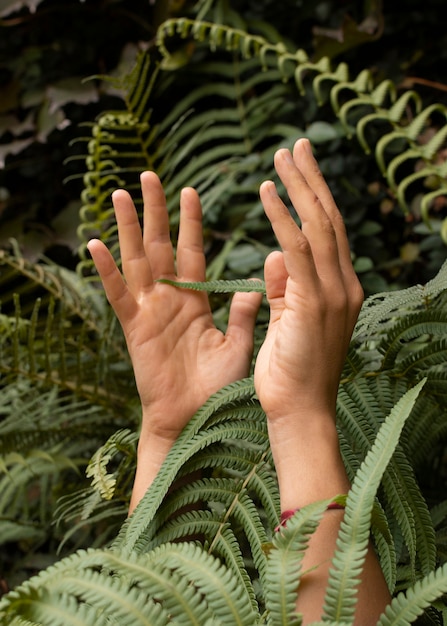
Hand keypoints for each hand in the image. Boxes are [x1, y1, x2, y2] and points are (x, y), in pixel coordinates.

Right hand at [88, 172, 261, 446]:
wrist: (195, 421)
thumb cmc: (217, 388)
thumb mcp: (237, 345)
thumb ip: (242, 313)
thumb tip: (257, 284)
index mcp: (196, 301)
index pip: (193, 252)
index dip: (191, 223)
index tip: (190, 191)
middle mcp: (170, 300)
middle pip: (161, 246)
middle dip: (156, 212)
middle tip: (149, 176)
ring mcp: (150, 312)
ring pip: (137, 261)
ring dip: (129, 228)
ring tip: (119, 195)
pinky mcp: (134, 329)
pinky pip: (118, 295)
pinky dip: (107, 271)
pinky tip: (96, 244)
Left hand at [254, 138, 363, 423]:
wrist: (299, 413)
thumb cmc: (290, 372)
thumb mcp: (288, 321)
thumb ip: (284, 286)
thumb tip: (276, 251)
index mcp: (339, 290)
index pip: (329, 234)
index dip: (315, 199)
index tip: (300, 170)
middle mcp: (344, 285)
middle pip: (329, 220)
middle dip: (311, 181)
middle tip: (295, 146)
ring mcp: (333, 293)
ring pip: (318, 227)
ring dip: (299, 188)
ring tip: (281, 157)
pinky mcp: (314, 303)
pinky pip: (298, 249)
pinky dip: (282, 217)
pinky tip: (268, 192)